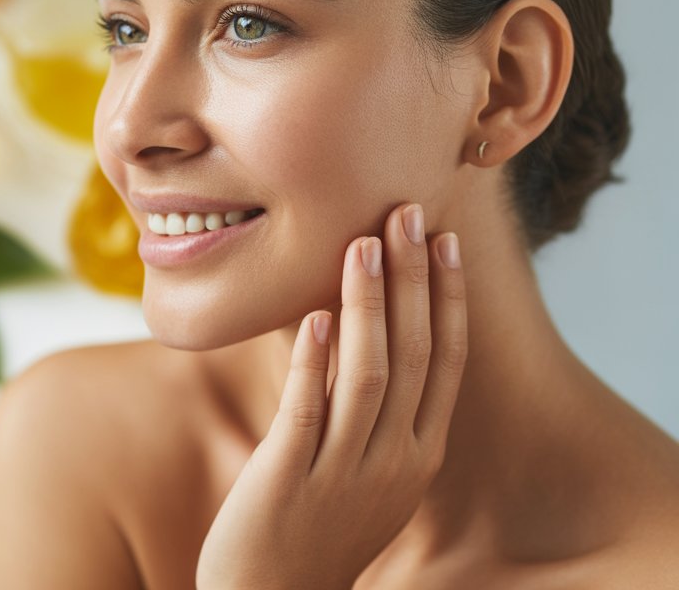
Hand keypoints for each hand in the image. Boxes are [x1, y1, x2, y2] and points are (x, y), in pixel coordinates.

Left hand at [196, 203, 468, 589]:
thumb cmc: (316, 522)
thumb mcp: (365, 468)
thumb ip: (370, 406)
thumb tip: (353, 322)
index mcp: (419, 454)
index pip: (445, 363)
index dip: (446, 298)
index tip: (444, 240)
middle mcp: (394, 461)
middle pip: (415, 355)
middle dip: (413, 279)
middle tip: (407, 214)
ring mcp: (344, 472)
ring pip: (368, 374)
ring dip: (367, 304)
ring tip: (361, 244)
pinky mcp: (289, 479)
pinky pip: (306, 410)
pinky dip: (313, 360)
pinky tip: (311, 315)